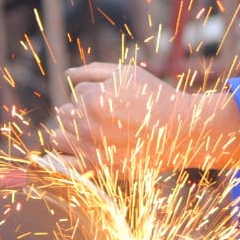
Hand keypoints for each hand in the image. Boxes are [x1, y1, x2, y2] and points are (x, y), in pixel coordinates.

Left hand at [47, 62, 239, 174]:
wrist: (181, 132)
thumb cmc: (156, 98)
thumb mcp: (127, 74)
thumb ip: (93, 70)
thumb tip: (67, 74)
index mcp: (93, 99)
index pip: (77, 92)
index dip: (94, 92)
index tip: (114, 98)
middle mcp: (87, 125)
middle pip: (65, 113)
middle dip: (80, 110)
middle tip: (106, 114)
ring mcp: (91, 150)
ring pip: (57, 138)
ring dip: (68, 132)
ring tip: (92, 130)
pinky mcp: (98, 169)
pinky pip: (65, 165)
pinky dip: (65, 157)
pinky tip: (80, 150)